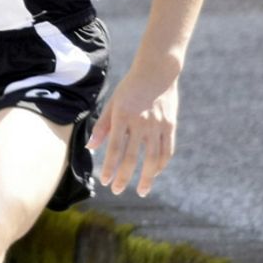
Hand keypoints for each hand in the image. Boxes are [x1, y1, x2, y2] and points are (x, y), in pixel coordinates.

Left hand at [88, 73, 177, 197]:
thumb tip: (91, 148)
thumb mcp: (113, 103)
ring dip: (147, 178)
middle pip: (132, 157)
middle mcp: (140, 122)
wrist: (157, 70)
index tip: (105, 181)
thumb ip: (103, 126)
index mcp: (122, 116)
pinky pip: (167, 151)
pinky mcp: (170, 125)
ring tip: (142, 191)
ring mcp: (157, 124)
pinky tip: (154, 173)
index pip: (114, 148)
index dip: (109, 167)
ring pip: (152, 159)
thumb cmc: (130, 87)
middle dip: (124, 177)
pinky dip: (161, 165)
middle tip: (117, 191)